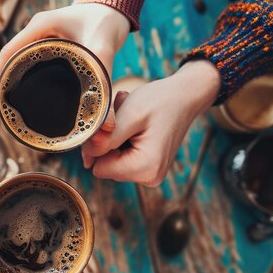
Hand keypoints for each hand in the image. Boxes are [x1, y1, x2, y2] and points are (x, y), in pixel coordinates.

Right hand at [0, 3, 129, 130]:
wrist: (115, 10)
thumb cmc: (107, 23)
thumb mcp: (104, 52)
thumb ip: (105, 86)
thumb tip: (108, 126)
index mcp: (40, 26)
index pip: (9, 52)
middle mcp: (36, 31)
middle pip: (8, 58)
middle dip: (1, 83)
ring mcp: (40, 37)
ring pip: (17, 61)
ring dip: (9, 81)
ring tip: (7, 107)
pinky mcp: (47, 44)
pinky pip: (28, 62)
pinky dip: (23, 78)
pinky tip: (24, 96)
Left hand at [81, 60, 220, 185]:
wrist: (185, 95)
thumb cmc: (160, 101)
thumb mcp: (129, 116)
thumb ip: (105, 140)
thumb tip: (86, 160)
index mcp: (146, 168)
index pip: (99, 168)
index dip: (99, 146)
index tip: (113, 123)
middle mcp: (150, 178)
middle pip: (106, 165)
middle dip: (109, 140)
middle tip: (124, 117)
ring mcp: (150, 174)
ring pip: (112, 160)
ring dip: (115, 137)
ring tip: (131, 118)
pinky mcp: (149, 167)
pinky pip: (122, 157)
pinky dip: (123, 139)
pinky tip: (134, 124)